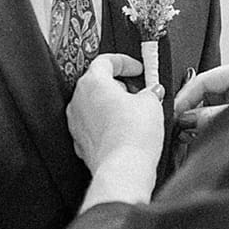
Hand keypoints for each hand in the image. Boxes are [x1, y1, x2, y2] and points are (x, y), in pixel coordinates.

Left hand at [68, 54, 163, 200]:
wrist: (123, 168)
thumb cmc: (132, 135)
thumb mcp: (151, 101)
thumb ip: (150, 90)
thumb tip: (152, 92)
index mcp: (93, 83)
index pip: (105, 60)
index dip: (125, 62)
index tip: (138, 69)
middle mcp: (79, 101)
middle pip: (98, 82)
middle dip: (121, 84)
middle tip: (141, 90)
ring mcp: (76, 123)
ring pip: (95, 104)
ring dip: (114, 104)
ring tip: (136, 111)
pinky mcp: (80, 142)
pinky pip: (94, 124)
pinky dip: (109, 122)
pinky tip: (127, 129)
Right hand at [172, 56, 228, 137]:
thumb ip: (212, 116)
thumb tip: (187, 118)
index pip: (204, 80)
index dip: (185, 97)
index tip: (173, 113)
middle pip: (202, 94)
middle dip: (188, 112)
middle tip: (175, 128)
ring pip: (204, 108)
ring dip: (193, 123)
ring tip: (183, 137)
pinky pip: (211, 118)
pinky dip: (201, 129)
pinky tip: (194, 139)